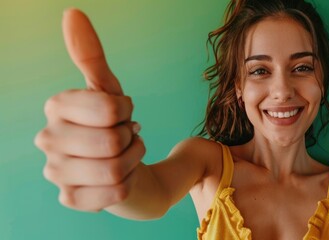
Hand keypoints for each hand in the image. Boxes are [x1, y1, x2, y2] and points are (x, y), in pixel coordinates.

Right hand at [35, 9, 145, 211]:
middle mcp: (48, 139)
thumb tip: (72, 12)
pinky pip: (114, 193)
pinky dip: (127, 184)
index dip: (126, 111)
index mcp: (56, 106)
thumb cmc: (117, 126)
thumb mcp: (110, 90)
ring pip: (115, 169)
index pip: (111, 109)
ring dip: (132, 160)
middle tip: (123, 137)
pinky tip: (119, 179)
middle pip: (113, 140)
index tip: (120, 113)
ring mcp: (56, 172)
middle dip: (130, 138)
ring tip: (124, 156)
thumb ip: (91, 55)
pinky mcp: (71, 199)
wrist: (127, 166)